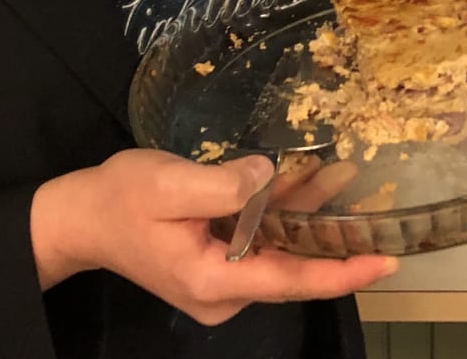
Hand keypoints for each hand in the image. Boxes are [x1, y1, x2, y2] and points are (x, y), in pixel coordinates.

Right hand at [30, 149, 396, 324]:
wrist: (80, 217)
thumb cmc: (119, 199)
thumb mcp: (167, 184)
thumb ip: (222, 184)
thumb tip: (267, 176)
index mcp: (212, 280)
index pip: (290, 281)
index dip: (342, 271)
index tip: (385, 260)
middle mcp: (223, 293)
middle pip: (291, 267)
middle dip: (331, 233)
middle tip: (373, 200)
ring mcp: (220, 283)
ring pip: (279, 251)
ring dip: (307, 216)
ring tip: (344, 174)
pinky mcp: (218, 265)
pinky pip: (261, 244)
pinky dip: (281, 214)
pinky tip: (304, 181)